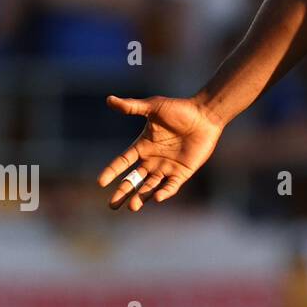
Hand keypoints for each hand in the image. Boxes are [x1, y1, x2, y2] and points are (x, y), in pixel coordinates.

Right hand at [98, 95, 223, 210]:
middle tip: (112, 205)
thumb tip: (109, 99)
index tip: (100, 182)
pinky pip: (171, 186)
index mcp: (143, 146)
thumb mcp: (154, 107)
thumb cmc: (180, 109)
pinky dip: (164, 192)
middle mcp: (152, 160)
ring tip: (131, 206)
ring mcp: (167, 167)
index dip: (112, 171)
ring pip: (150, 186)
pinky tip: (156, 198)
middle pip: (134, 180)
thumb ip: (132, 107)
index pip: (122, 161)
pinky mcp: (182, 172)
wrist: (205, 115)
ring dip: (140, 197)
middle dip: (123, 192)